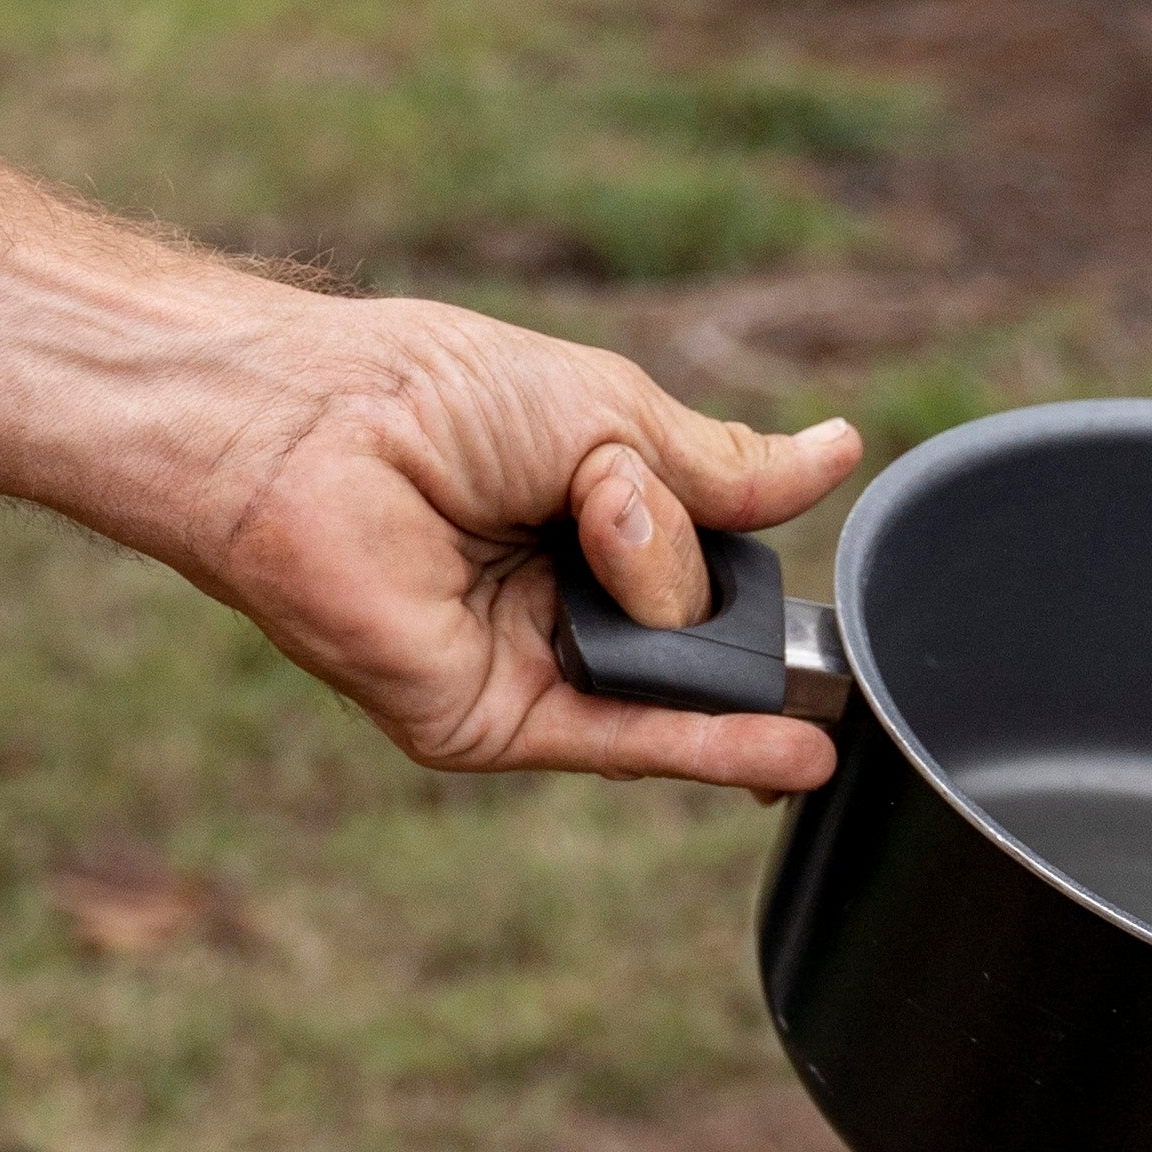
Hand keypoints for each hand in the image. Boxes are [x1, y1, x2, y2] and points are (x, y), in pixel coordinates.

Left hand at [164, 298, 863, 794]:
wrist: (314, 434)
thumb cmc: (435, 398)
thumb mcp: (610, 415)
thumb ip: (720, 468)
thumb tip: (837, 456)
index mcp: (581, 515)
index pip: (702, 555)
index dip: (737, 551)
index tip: (793, 523)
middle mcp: (557, 598)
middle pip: (691, 624)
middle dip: (687, 574)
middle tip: (608, 509)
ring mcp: (527, 665)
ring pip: (667, 684)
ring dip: (672, 621)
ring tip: (602, 549)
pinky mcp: (493, 720)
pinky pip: (619, 741)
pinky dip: (707, 748)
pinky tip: (791, 753)